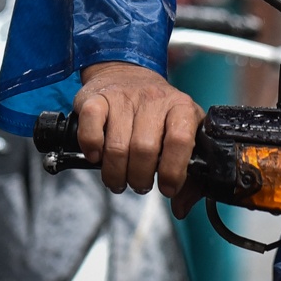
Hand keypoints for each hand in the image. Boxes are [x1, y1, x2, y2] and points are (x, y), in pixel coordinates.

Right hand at [74, 61, 201, 198]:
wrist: (128, 72)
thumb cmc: (157, 113)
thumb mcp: (182, 134)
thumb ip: (189, 174)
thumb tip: (181, 207)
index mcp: (181, 108)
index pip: (180, 140)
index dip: (173, 171)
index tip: (168, 189)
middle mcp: (154, 99)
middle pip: (144, 149)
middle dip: (140, 178)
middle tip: (139, 184)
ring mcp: (124, 97)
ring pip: (117, 146)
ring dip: (115, 173)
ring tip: (119, 179)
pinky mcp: (96, 98)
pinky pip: (91, 126)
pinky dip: (92, 148)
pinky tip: (96, 156)